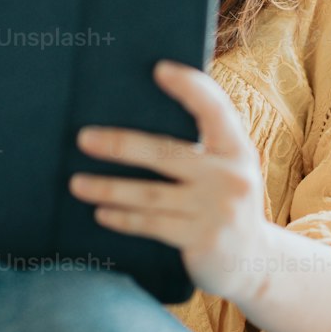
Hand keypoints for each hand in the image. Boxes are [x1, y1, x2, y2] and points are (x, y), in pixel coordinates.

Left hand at [68, 58, 269, 303]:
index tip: (159, 69)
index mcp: (238, 150)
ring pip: (151, 195)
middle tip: (84, 138)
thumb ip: (202, 149)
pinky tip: (101, 212)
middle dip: (121, 145)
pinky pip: (152, 224)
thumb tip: (138, 121)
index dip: (190, 87)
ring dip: (109, 188)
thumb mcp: (227, 171)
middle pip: (167, 153)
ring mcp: (218, 210)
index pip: (216, 109)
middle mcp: (232, 176)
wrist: (254, 261)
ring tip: (76, 183)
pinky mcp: (203, 240)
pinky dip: (123, 218)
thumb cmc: (225, 204)